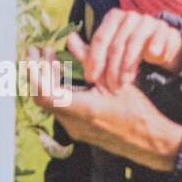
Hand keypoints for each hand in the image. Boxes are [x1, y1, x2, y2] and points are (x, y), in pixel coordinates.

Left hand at [26, 34, 181, 170]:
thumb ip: (88, 60)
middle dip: (38, 71)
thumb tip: (71, 39)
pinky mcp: (77, 130)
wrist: (148, 142)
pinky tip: (64, 74)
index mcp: (81, 110)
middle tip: (41, 50)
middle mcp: (72, 123)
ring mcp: (73, 129)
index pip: (44, 94)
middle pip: (42, 96)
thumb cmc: (135, 112)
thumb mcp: (113, 81)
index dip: (33, 73)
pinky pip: (59, 107)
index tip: (33, 53)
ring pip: (49, 102)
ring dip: (47, 79)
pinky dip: (57, 89)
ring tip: (52, 58)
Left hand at [74, 8, 181, 88]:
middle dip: (110, 68)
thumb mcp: (108, 52)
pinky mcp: (164, 28)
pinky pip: (156, 41)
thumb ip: (88, 50)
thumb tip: (68, 39)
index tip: (90, 78)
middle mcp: (129, 16)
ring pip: (133, 45)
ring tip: (124, 83)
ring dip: (127, 67)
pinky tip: (148, 63)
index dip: (93, 59)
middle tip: (108, 87)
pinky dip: (152, 52)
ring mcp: (147, 21)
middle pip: (116, 44)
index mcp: (113, 17)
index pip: (100, 38)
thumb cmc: (128, 50)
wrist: (161, 46)